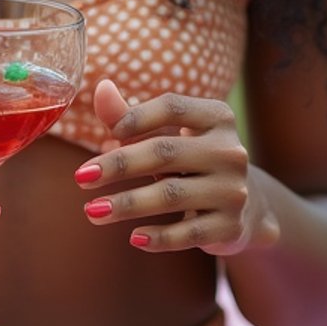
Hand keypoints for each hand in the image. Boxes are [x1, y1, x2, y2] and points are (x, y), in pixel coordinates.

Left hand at [74, 79, 278, 256]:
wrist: (246, 207)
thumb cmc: (191, 162)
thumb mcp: (167, 136)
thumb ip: (130, 116)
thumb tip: (101, 87)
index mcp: (216, 117)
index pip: (171, 106)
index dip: (136, 117)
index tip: (107, 133)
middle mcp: (230, 150)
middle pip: (165, 152)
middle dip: (118, 165)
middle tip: (81, 177)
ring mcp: (233, 190)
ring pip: (172, 195)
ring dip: (127, 204)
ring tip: (92, 211)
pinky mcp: (231, 227)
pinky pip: (188, 233)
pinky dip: (159, 237)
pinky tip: (133, 239)